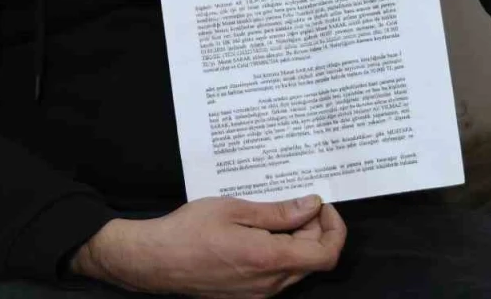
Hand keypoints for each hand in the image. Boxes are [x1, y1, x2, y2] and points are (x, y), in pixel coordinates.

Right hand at [69, 194, 346, 297]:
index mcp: (269, 259)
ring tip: (277, 213)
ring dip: (298, 241)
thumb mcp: (235, 209)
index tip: (322, 205)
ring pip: (296, 268)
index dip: (334, 228)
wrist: (155, 261)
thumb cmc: (190, 230)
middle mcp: (269, 283)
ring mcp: (258, 293)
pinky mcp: (247, 294)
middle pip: (313, 259)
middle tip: (297, 201)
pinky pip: (277, 275)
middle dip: (314, 229)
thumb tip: (312, 205)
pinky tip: (261, 231)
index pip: (326, 254)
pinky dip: (280, 252)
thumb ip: (278, 212)